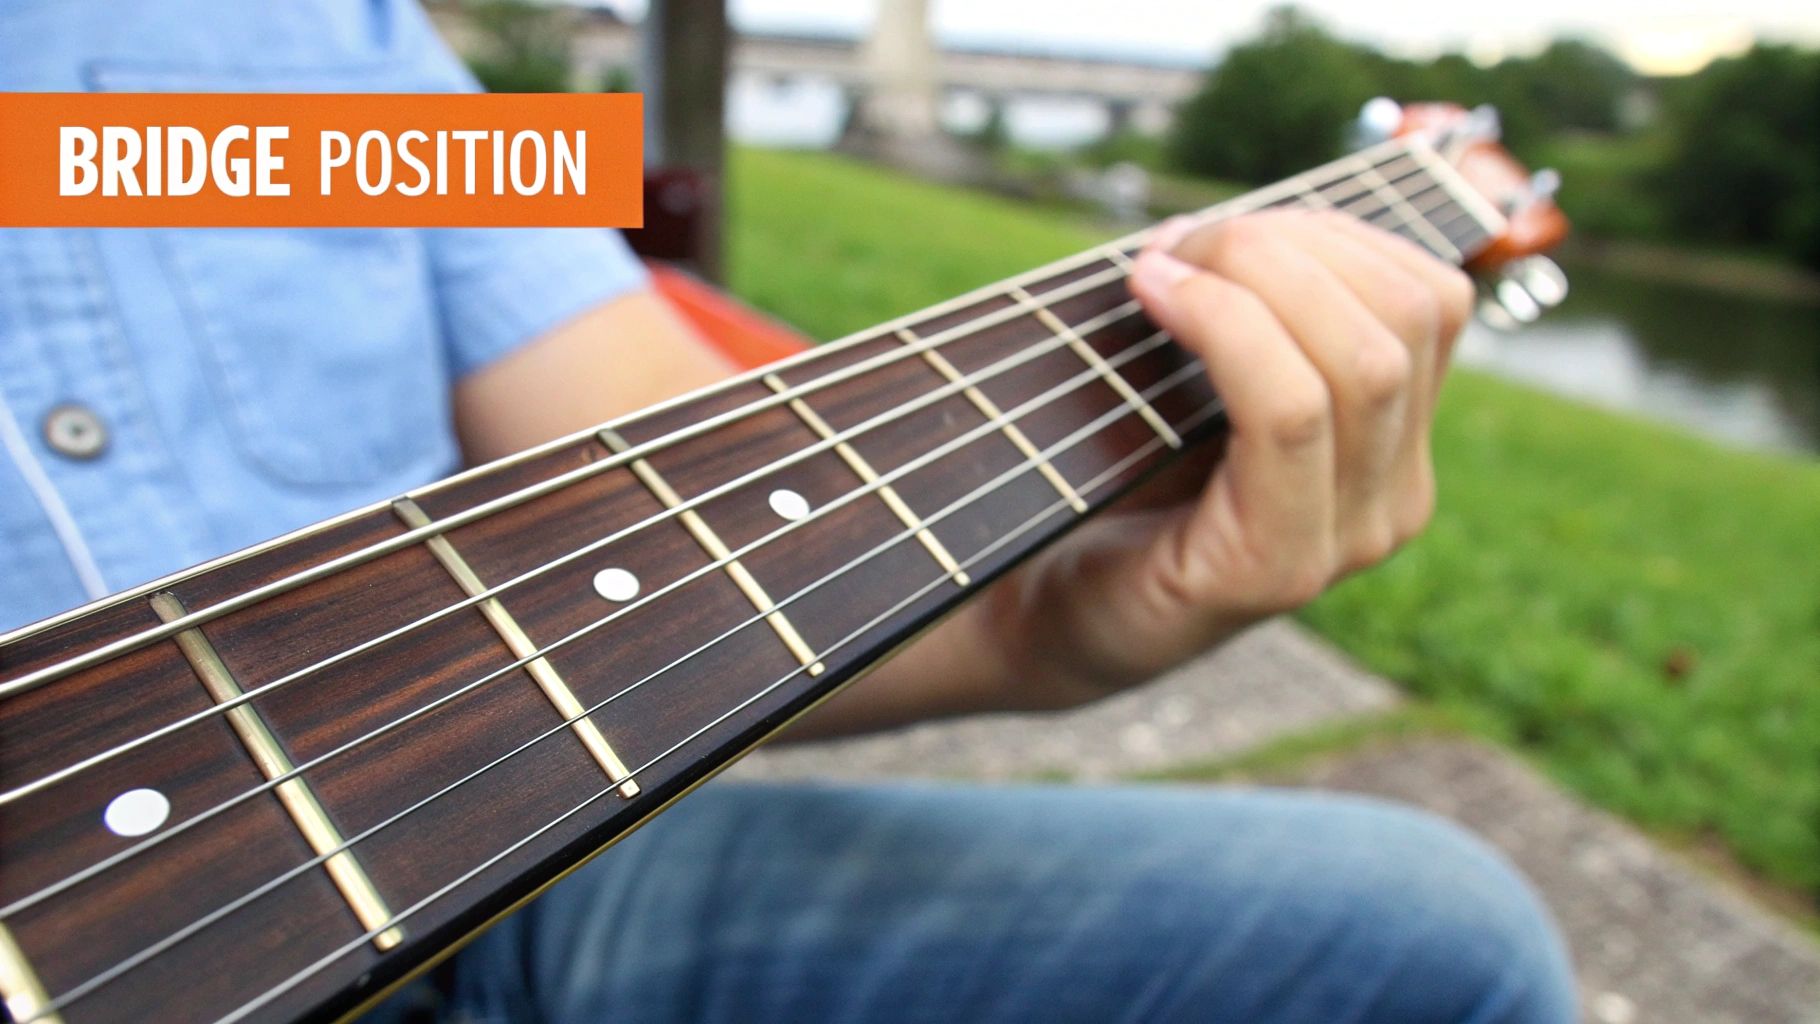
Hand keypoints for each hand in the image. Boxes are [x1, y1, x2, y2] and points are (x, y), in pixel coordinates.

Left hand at [980, 208, 1474, 706]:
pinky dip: (1226, 330)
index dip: (1331, 232)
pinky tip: (1157, 299)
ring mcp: (1346, 543)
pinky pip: (1291, 416)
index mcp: (1395, 446)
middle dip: (1287, 246)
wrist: (1042, 613)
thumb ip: (1247, 308)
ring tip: (1156, 273)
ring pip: (1361, 361)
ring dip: (1252, 278)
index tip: (1217, 231)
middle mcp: (1394, 499)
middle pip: (1409, 316)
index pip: (1432, 298)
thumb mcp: (1197, 379)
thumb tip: (1222, 223)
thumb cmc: (1109, 484)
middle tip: (1174, 248)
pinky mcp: (1276, 570)